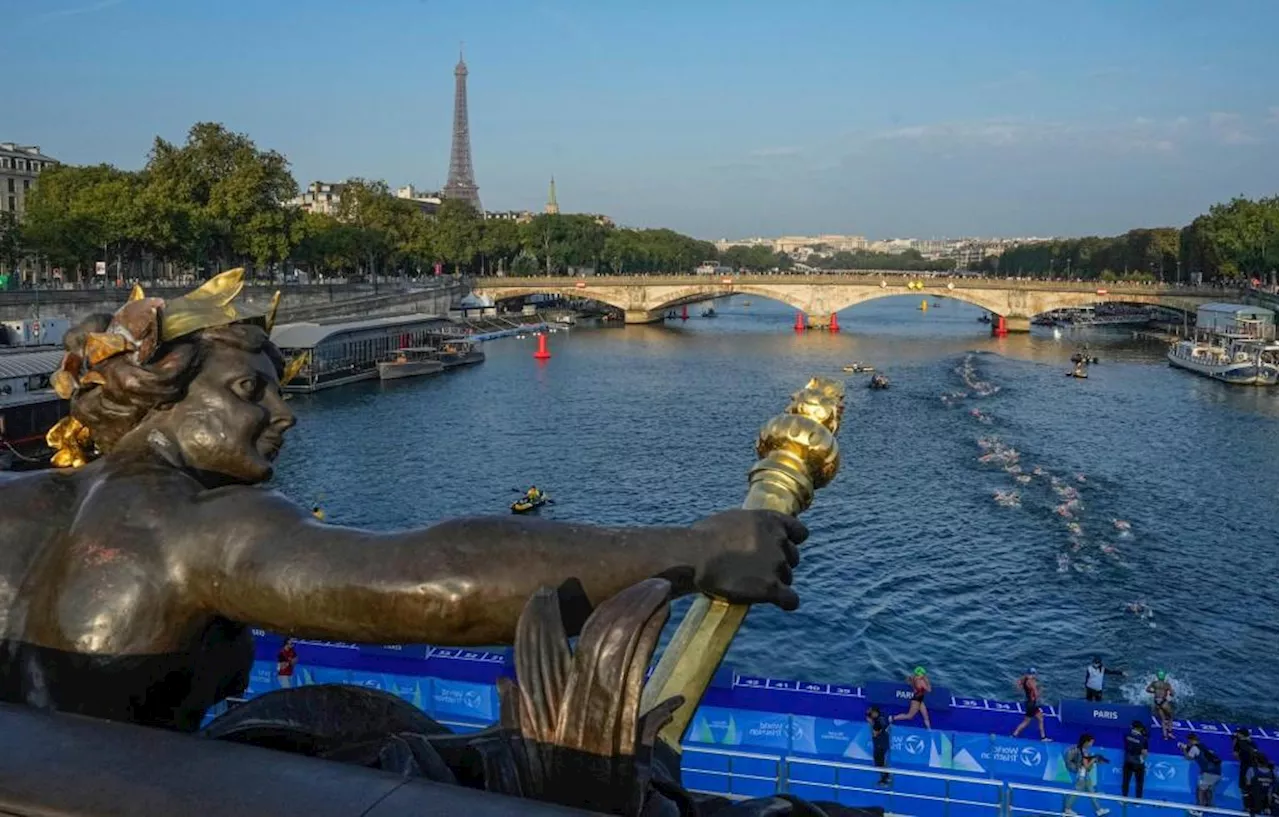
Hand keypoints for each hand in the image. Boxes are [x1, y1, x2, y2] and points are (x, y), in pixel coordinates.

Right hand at [690, 509, 806, 609]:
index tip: (781, 549)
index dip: (791, 542)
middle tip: (758, 571)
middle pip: (793, 557)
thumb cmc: (703, 538)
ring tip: (753, 585)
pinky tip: (778, 603)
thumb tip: (750, 535)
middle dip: (779, 564)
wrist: (695, 556)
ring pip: (788, 578)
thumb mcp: (732, 520)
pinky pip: (791, 599)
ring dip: (776, 582)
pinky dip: (786, 602)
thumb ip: (751, 527)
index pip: (800, 532)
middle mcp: (778, 540)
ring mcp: (777, 564)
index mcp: (770, 520)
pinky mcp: (771, 587)